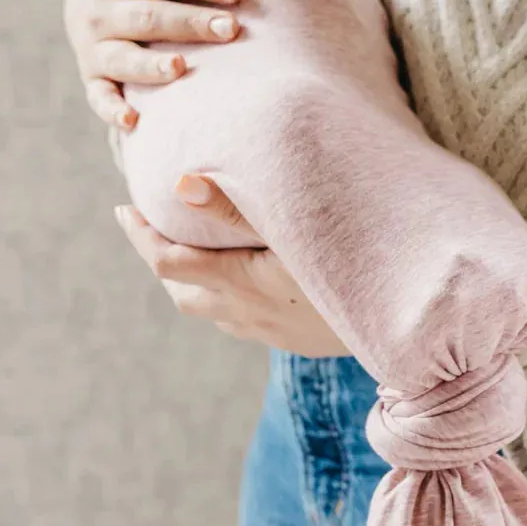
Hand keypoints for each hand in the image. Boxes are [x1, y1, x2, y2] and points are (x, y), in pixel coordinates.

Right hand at [63, 0, 243, 128]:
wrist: (81, 5)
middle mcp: (93, 11)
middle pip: (149, 18)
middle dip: (191, 23)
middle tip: (231, 29)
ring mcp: (93, 49)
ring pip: (125, 59)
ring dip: (154, 66)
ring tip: (183, 68)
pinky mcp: (94, 80)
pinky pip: (100, 99)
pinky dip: (113, 111)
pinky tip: (135, 121)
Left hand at [114, 177, 351, 358]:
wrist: (401, 325)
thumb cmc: (352, 265)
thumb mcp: (296, 229)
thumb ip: (236, 206)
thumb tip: (181, 183)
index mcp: (241, 282)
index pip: (168, 261)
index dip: (141, 236)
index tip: (125, 210)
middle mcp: (248, 312)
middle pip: (182, 292)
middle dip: (161, 261)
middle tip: (151, 231)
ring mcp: (273, 332)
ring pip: (213, 313)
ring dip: (193, 285)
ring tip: (193, 258)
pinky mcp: (296, 341)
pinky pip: (244, 325)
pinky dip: (227, 302)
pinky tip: (246, 288)